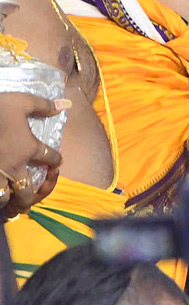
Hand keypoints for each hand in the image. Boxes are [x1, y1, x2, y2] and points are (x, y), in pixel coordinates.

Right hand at [0, 93, 65, 217]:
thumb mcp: (22, 102)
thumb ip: (44, 105)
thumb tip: (67, 104)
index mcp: (28, 148)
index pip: (50, 158)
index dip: (56, 160)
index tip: (57, 161)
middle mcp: (13, 167)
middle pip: (27, 192)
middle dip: (31, 196)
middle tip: (31, 194)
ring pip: (5, 200)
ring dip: (9, 202)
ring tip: (10, 202)